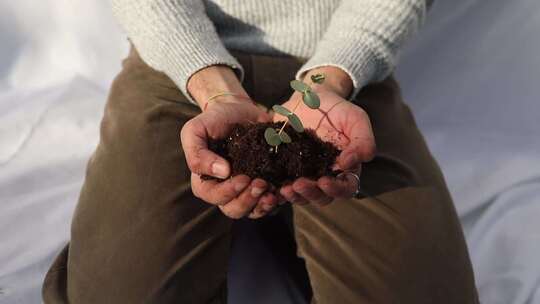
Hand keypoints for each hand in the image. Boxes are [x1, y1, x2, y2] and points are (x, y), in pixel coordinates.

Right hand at [181, 98, 280, 218]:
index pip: (214, 197)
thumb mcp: (195, 130)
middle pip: (234, 210)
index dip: (229, 192)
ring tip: (273, 191)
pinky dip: (278, 199)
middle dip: (248, 200)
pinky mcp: (264, 184)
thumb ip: (197, 153)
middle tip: (261, 183)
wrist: (238, 109)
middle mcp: (225, 190)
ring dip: (264, 205)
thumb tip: (221, 172)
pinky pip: (271, 201)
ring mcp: (246, 190)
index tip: (243, 177)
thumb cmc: (214, 120)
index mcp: (206, 181)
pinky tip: (284, 189)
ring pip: (253, 211)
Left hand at [276, 86, 374, 205]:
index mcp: (346, 168)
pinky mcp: (286, 168)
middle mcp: (326, 175)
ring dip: (294, 196)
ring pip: (302, 195)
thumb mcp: (356, 119)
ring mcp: (305, 174)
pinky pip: (282, 184)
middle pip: (322, 196)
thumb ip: (363, 141)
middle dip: (311, 194)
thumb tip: (349, 164)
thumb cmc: (338, 109)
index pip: (346, 188)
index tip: (324, 181)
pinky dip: (277, 190)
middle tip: (299, 184)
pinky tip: (271, 186)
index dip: (336, 189)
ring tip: (285, 189)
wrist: (310, 97)